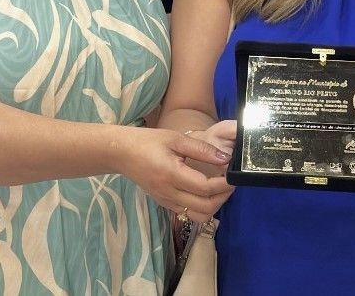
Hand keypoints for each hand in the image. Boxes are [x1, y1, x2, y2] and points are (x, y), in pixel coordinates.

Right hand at [119, 127, 234, 222]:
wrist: (121, 153)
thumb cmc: (148, 141)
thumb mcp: (176, 139)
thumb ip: (202, 149)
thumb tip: (226, 158)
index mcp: (172, 175)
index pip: (205, 188)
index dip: (224, 184)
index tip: (234, 175)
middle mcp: (169, 193)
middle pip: (205, 207)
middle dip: (223, 197)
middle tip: (230, 182)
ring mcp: (166, 201)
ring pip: (198, 215)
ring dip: (214, 205)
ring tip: (220, 188)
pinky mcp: (164, 203)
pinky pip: (188, 212)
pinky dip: (202, 206)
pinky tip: (206, 191)